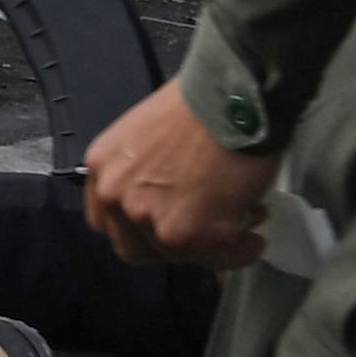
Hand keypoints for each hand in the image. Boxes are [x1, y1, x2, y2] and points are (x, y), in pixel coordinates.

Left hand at [83, 82, 275, 268]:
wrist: (231, 98)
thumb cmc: (197, 107)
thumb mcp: (144, 138)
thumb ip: (141, 174)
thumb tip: (168, 199)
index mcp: (102, 170)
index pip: (107, 221)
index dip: (138, 229)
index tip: (165, 224)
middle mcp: (116, 199)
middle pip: (136, 248)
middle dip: (170, 244)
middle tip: (202, 230)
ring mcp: (150, 220)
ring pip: (179, 256)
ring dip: (211, 246)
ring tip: (241, 222)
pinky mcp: (189, 235)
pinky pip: (218, 258)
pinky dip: (239, 252)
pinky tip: (254, 239)